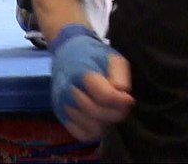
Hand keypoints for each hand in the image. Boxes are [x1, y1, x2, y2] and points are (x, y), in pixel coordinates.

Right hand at [49, 24, 134, 141]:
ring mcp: (62, 105)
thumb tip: (123, 96)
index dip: (121, 101)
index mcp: (81, 73)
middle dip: (116, 112)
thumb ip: (121, 77)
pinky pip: (81, 135)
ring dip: (104, 122)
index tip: (127, 98)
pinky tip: (97, 118)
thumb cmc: (93, 56)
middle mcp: (68, 91)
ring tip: (108, 109)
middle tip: (120, 105)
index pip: (105, 97)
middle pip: (99, 114)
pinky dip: (93, 131)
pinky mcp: (60, 115)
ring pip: (92, 128)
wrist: (67, 52)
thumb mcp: (113, 58)